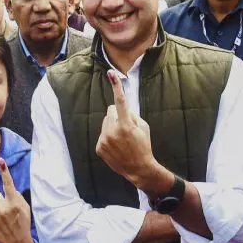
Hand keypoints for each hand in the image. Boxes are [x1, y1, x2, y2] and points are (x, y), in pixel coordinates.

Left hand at [0, 157, 36, 242]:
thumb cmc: (23, 223)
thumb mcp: (25, 208)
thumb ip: (17, 197)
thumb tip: (9, 189)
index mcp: (15, 203)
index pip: (9, 184)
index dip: (4, 171)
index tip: (0, 160)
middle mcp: (4, 208)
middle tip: (5, 206)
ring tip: (2, 217)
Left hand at [96, 70, 172, 195]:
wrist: (139, 169)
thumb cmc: (144, 146)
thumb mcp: (144, 127)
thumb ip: (131, 115)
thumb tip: (121, 108)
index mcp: (126, 125)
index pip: (120, 101)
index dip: (116, 86)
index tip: (111, 74)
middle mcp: (112, 131)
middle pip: (110, 111)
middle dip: (118, 115)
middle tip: (126, 128)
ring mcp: (104, 140)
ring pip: (105, 122)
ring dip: (112, 126)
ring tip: (121, 139)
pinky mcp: (99, 147)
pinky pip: (102, 134)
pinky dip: (108, 137)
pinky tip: (116, 146)